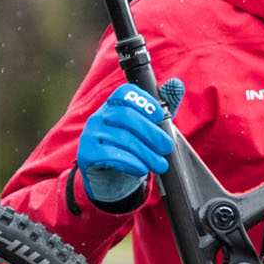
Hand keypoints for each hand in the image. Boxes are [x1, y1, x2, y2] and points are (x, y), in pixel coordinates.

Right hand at [77, 80, 181, 204]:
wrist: (108, 179)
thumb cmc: (130, 149)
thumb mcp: (148, 129)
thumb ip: (164, 109)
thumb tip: (177, 84)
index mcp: (113, 106)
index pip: (125, 93)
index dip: (144, 102)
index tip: (160, 117)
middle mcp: (99, 116)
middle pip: (126, 116)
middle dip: (152, 133)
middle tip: (167, 147)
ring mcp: (90, 134)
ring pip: (122, 138)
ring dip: (146, 153)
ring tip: (160, 164)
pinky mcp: (87, 154)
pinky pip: (110, 155)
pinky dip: (131, 162)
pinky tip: (142, 169)